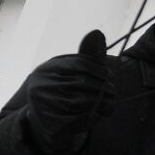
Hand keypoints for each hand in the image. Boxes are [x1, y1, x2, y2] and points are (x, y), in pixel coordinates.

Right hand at [23, 30, 114, 154]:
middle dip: (103, 86)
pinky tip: (102, 112)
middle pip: (82, 82)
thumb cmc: (64, 88)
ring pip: (82, 100)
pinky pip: (79, 117)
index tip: (109, 76)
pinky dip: (95, 114)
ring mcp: (43, 104)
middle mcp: (41, 84)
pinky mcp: (50, 121)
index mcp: (47, 68)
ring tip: (111, 101)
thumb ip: (86, 56)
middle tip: (114, 90)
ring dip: (102, 101)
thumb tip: (97, 33)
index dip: (98, 70)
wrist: (46, 118)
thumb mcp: (72, 71)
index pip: (79, 64)